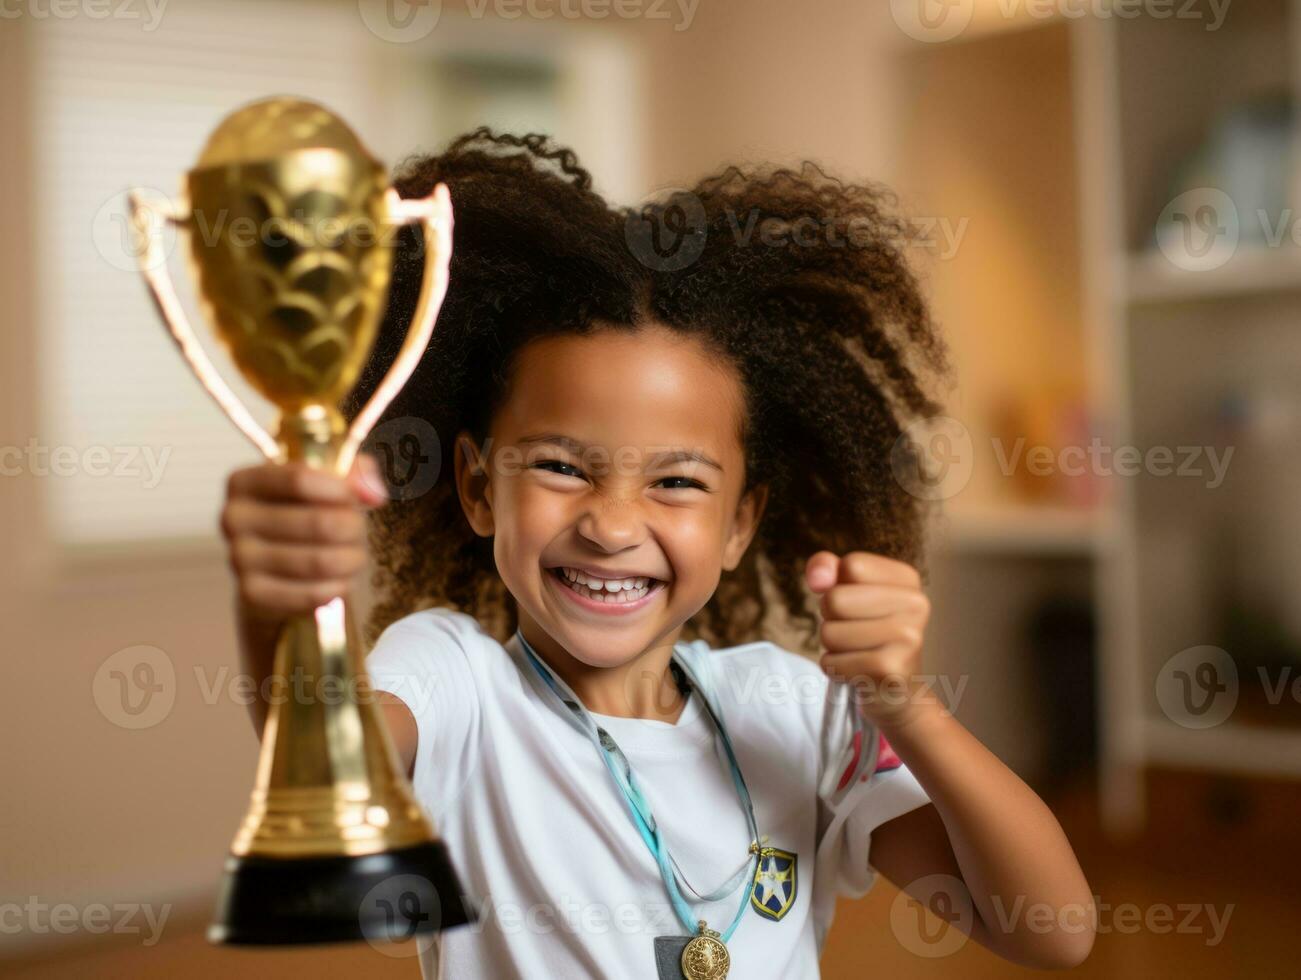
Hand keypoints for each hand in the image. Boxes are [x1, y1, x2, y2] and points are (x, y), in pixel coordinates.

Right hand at [220, 453, 387, 621]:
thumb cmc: (304, 513)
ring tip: (353, 555)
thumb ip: (355, 473)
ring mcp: (238, 558)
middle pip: (319, 522)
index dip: (341, 489)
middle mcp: (232, 518)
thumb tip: (373, 492)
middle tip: (358, 530)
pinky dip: (337, 587)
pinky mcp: (251, 594)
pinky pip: (312, 593)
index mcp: (244, 481)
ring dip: (351, 559)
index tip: (359, 498)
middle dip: (353, 528)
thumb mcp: (325, 483)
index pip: (299, 478)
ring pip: (320, 561)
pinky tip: (339, 580)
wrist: (275, 567)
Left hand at [805, 550, 935, 731]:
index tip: (856, 604)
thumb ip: (828, 570)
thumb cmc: (867, 635)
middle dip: (831, 619)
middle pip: (835, 599)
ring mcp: (908, 639)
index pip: (851, 565)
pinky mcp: (891, 671)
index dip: (837, 586)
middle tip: (855, 633)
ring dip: (832, 647)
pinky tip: (859, 672)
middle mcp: (916, 605)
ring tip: (859, 653)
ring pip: (829, 632)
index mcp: (908, 579)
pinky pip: (832, 662)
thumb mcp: (849, 592)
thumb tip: (817, 576)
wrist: (898, 694)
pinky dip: (835, 669)